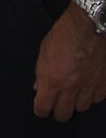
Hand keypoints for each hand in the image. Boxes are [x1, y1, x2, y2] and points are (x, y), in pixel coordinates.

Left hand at [33, 3, 105, 120]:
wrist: (90, 23)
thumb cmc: (65, 33)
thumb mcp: (44, 52)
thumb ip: (41, 73)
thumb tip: (39, 88)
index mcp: (52, 81)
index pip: (43, 108)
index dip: (41, 110)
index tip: (42, 107)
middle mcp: (71, 88)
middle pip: (63, 114)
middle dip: (58, 111)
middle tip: (57, 104)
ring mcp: (89, 86)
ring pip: (82, 108)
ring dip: (76, 102)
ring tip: (74, 93)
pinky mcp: (104, 82)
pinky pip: (98, 99)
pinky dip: (92, 95)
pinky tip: (89, 86)